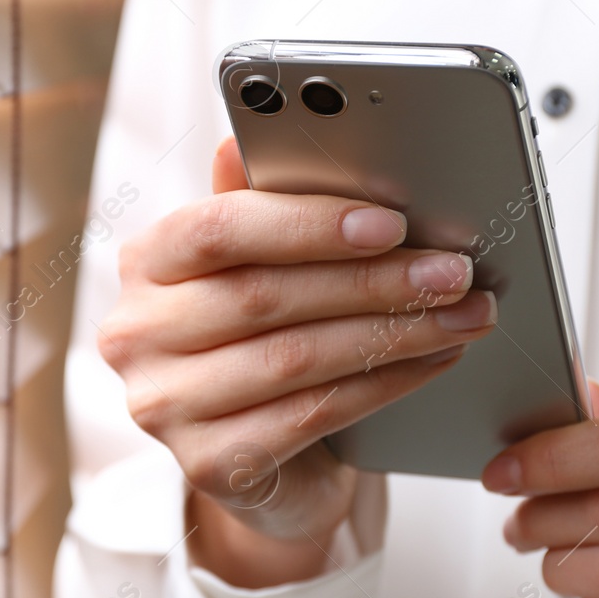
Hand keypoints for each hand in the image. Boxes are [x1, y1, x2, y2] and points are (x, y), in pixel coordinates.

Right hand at [99, 139, 498, 587]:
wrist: (265, 458)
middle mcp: (137, 335)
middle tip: (453, 270)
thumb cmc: (262, 340)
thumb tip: (250, 132)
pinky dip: (383, 386)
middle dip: (372, 281)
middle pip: (264, 297)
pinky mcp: (208, 465)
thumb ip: (257, 204)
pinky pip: (312, 416)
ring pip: (295, 359)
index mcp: (146, 264)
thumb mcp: (257, 265)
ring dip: (393, 334)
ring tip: (461, 315)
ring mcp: (165, 406)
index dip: (306, 223)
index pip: (216, 230)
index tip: (390, 222)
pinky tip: (430, 362)